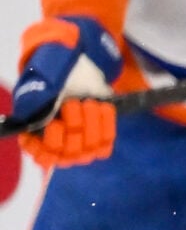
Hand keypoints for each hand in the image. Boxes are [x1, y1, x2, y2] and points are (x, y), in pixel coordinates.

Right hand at [13, 15, 119, 167]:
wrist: (74, 72)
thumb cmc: (53, 81)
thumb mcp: (41, 87)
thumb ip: (38, 100)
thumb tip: (41, 111)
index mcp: (35, 138)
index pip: (43, 156)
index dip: (51, 142)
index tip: (55, 123)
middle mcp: (58, 148)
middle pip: (70, 151)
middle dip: (74, 124)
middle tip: (73, 103)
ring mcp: (80, 147)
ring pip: (90, 147)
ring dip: (92, 122)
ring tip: (88, 102)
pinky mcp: (100, 141)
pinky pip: (107, 141)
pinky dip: (106, 122)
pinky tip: (102, 107)